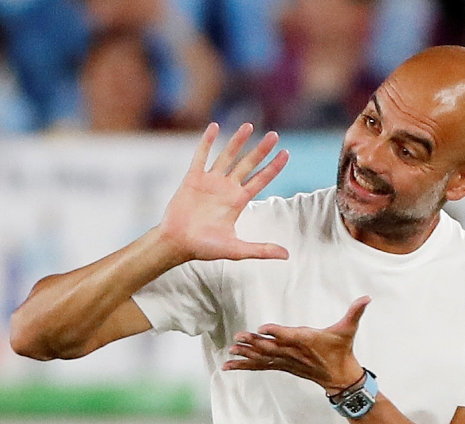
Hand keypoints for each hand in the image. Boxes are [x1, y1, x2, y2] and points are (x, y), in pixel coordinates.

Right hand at [158, 122, 289, 262]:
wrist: (177, 243)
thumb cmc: (205, 248)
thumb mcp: (236, 249)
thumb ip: (261, 250)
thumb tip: (286, 256)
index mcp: (238, 202)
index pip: (261, 180)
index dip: (273, 167)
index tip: (286, 153)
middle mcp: (226, 188)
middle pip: (247, 164)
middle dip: (261, 150)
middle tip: (274, 135)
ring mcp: (210, 182)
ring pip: (227, 156)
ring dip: (237, 141)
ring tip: (249, 125)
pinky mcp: (192, 179)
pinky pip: (201, 156)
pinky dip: (207, 142)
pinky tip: (215, 127)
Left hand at [222, 296, 370, 391]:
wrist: (340, 376)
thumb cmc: (342, 350)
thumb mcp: (349, 329)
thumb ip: (355, 312)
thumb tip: (367, 298)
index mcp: (307, 340)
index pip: (290, 335)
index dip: (276, 332)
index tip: (262, 328)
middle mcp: (294, 352)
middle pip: (271, 347)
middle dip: (254, 343)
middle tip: (238, 338)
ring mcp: (286, 361)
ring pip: (263, 358)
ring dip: (246, 355)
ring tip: (230, 351)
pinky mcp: (282, 366)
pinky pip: (260, 366)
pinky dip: (244, 366)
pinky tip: (229, 366)